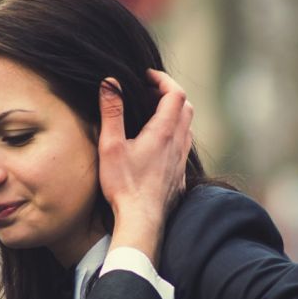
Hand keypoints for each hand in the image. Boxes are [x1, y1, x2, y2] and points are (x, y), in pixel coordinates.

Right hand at [98, 69, 192, 263]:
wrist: (141, 221)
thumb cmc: (124, 185)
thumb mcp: (111, 146)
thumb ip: (111, 112)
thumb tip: (110, 82)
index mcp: (164, 132)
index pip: (175, 93)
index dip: (162, 79)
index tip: (146, 76)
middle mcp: (178, 143)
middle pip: (186, 107)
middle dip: (169, 94)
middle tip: (147, 93)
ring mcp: (180, 160)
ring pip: (187, 127)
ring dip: (173, 114)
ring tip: (151, 116)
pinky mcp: (179, 175)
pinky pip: (183, 146)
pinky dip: (174, 134)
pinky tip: (156, 144)